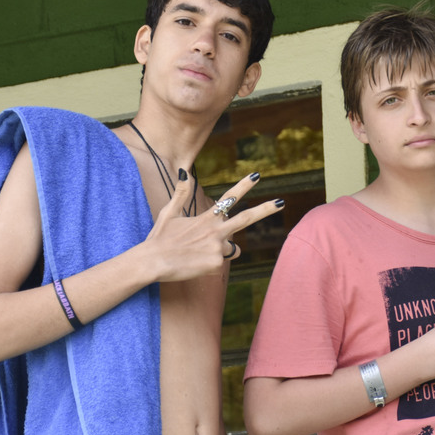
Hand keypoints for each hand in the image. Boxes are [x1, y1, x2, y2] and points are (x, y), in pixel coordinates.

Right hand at [145, 171, 282, 281]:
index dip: (243, 186)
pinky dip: (212, 264)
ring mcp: (217, 247)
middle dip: (265, 209)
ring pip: (232, 249)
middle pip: (246, 218)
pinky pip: (222, 262)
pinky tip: (196, 264)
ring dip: (222, 250)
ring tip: (198, 252)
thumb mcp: (169, 212)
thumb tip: (184, 171)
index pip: (229, 198)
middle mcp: (215, 230)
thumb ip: (181, 193)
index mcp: (206, 218)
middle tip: (281, 203)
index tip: (256, 176)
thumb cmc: (159, 238)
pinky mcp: (216, 263)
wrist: (153, 262)